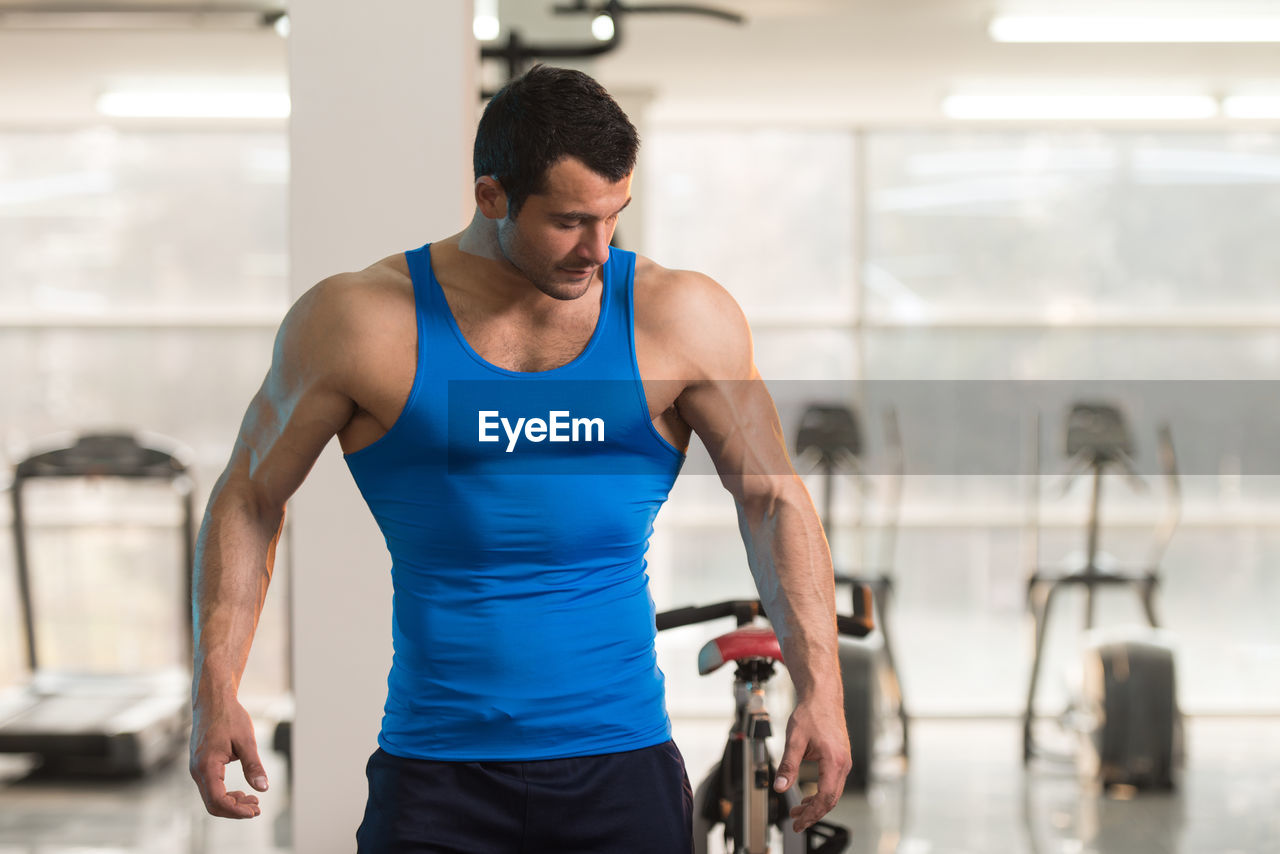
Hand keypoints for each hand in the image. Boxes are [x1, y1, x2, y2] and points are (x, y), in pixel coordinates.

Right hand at [190, 694, 268, 818]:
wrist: (212, 700)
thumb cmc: (229, 716)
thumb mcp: (246, 740)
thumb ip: (253, 765)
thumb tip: (263, 788)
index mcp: (207, 765)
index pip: (217, 800)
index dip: (236, 810)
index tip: (255, 811)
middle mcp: (197, 770)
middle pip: (212, 804)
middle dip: (235, 810)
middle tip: (257, 808)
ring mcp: (197, 768)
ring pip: (210, 797)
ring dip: (231, 803)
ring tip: (253, 801)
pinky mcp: (200, 765)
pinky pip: (210, 787)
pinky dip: (225, 794)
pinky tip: (242, 792)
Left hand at [772, 695, 850, 832]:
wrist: (823, 696)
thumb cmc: (811, 713)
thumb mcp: (795, 740)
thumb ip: (788, 765)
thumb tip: (780, 786)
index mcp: (834, 760)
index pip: (825, 797)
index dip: (811, 813)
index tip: (798, 822)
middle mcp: (844, 763)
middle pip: (831, 799)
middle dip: (813, 814)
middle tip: (796, 822)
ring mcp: (844, 761)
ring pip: (833, 793)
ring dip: (816, 805)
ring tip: (798, 811)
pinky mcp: (841, 759)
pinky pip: (833, 783)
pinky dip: (821, 794)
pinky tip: (808, 796)